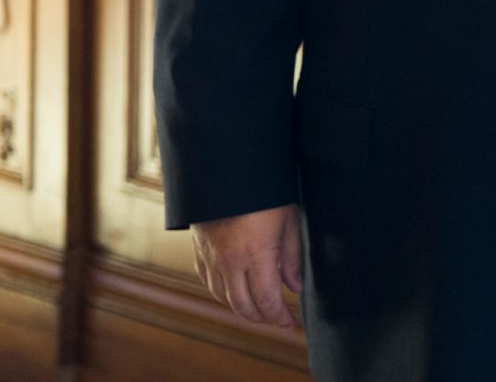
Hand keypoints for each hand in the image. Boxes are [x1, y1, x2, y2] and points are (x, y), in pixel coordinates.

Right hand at [192, 203, 303, 329]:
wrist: (225, 171)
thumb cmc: (264, 192)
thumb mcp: (288, 219)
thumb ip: (292, 257)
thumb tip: (295, 288)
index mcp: (255, 254)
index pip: (267, 300)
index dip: (279, 318)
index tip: (292, 325)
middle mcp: (229, 262)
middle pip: (244, 306)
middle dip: (263, 318)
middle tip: (279, 320)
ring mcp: (211, 258)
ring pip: (224, 298)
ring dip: (243, 309)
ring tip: (261, 310)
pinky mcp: (200, 252)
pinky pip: (210, 284)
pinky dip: (224, 295)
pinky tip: (237, 293)